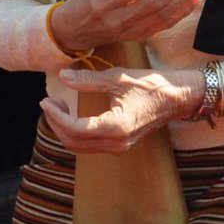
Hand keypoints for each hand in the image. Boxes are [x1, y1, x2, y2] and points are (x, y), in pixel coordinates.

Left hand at [40, 65, 201, 153]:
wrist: (177, 98)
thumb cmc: (151, 85)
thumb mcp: (118, 78)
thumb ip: (88, 80)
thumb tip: (63, 76)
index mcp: (116, 126)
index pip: (75, 128)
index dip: (56, 116)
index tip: (46, 100)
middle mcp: (116, 142)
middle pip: (74, 142)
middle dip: (56, 123)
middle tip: (49, 102)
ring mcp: (119, 146)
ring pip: (81, 147)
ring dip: (65, 129)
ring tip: (58, 106)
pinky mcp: (120, 144)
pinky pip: (91, 145)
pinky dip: (76, 132)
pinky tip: (73, 114)